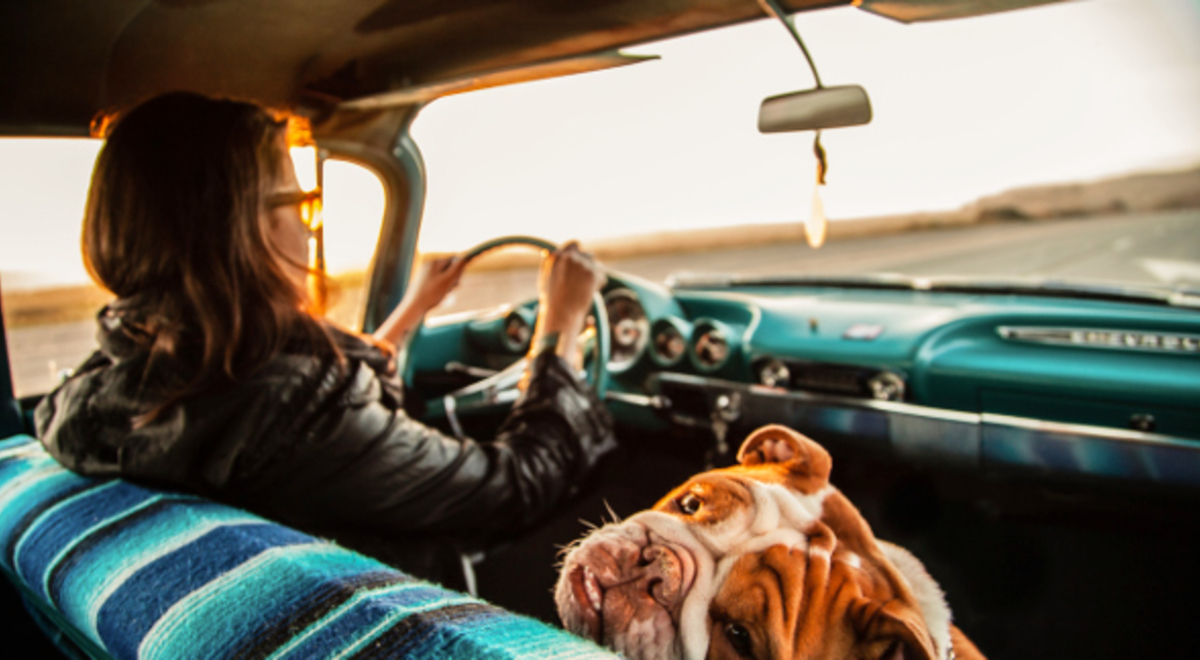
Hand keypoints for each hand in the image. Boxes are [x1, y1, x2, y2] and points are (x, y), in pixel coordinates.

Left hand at [374, 253, 468, 346]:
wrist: (413, 307)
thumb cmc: (431, 294)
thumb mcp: (447, 280)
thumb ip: (457, 269)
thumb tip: (465, 258)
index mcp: (433, 262)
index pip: (453, 260)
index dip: (458, 270)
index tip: (457, 280)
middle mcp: (427, 266)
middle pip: (448, 270)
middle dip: (452, 280)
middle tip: (449, 290)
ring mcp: (424, 275)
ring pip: (443, 279)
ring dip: (447, 287)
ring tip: (442, 295)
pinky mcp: (422, 284)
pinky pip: (436, 285)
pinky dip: (440, 291)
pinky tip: (437, 298)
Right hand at [533, 242, 605, 362]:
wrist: (561, 313)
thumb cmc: (552, 301)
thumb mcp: (545, 279)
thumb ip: (551, 263)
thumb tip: (550, 253)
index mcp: (557, 256)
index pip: (574, 244)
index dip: (579, 253)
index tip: (580, 262)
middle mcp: (569, 257)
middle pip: (588, 255)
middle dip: (588, 266)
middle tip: (584, 281)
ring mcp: (581, 264)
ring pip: (597, 265)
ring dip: (594, 275)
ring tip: (585, 289)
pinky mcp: (592, 274)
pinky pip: (602, 276)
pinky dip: (598, 285)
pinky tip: (589, 293)